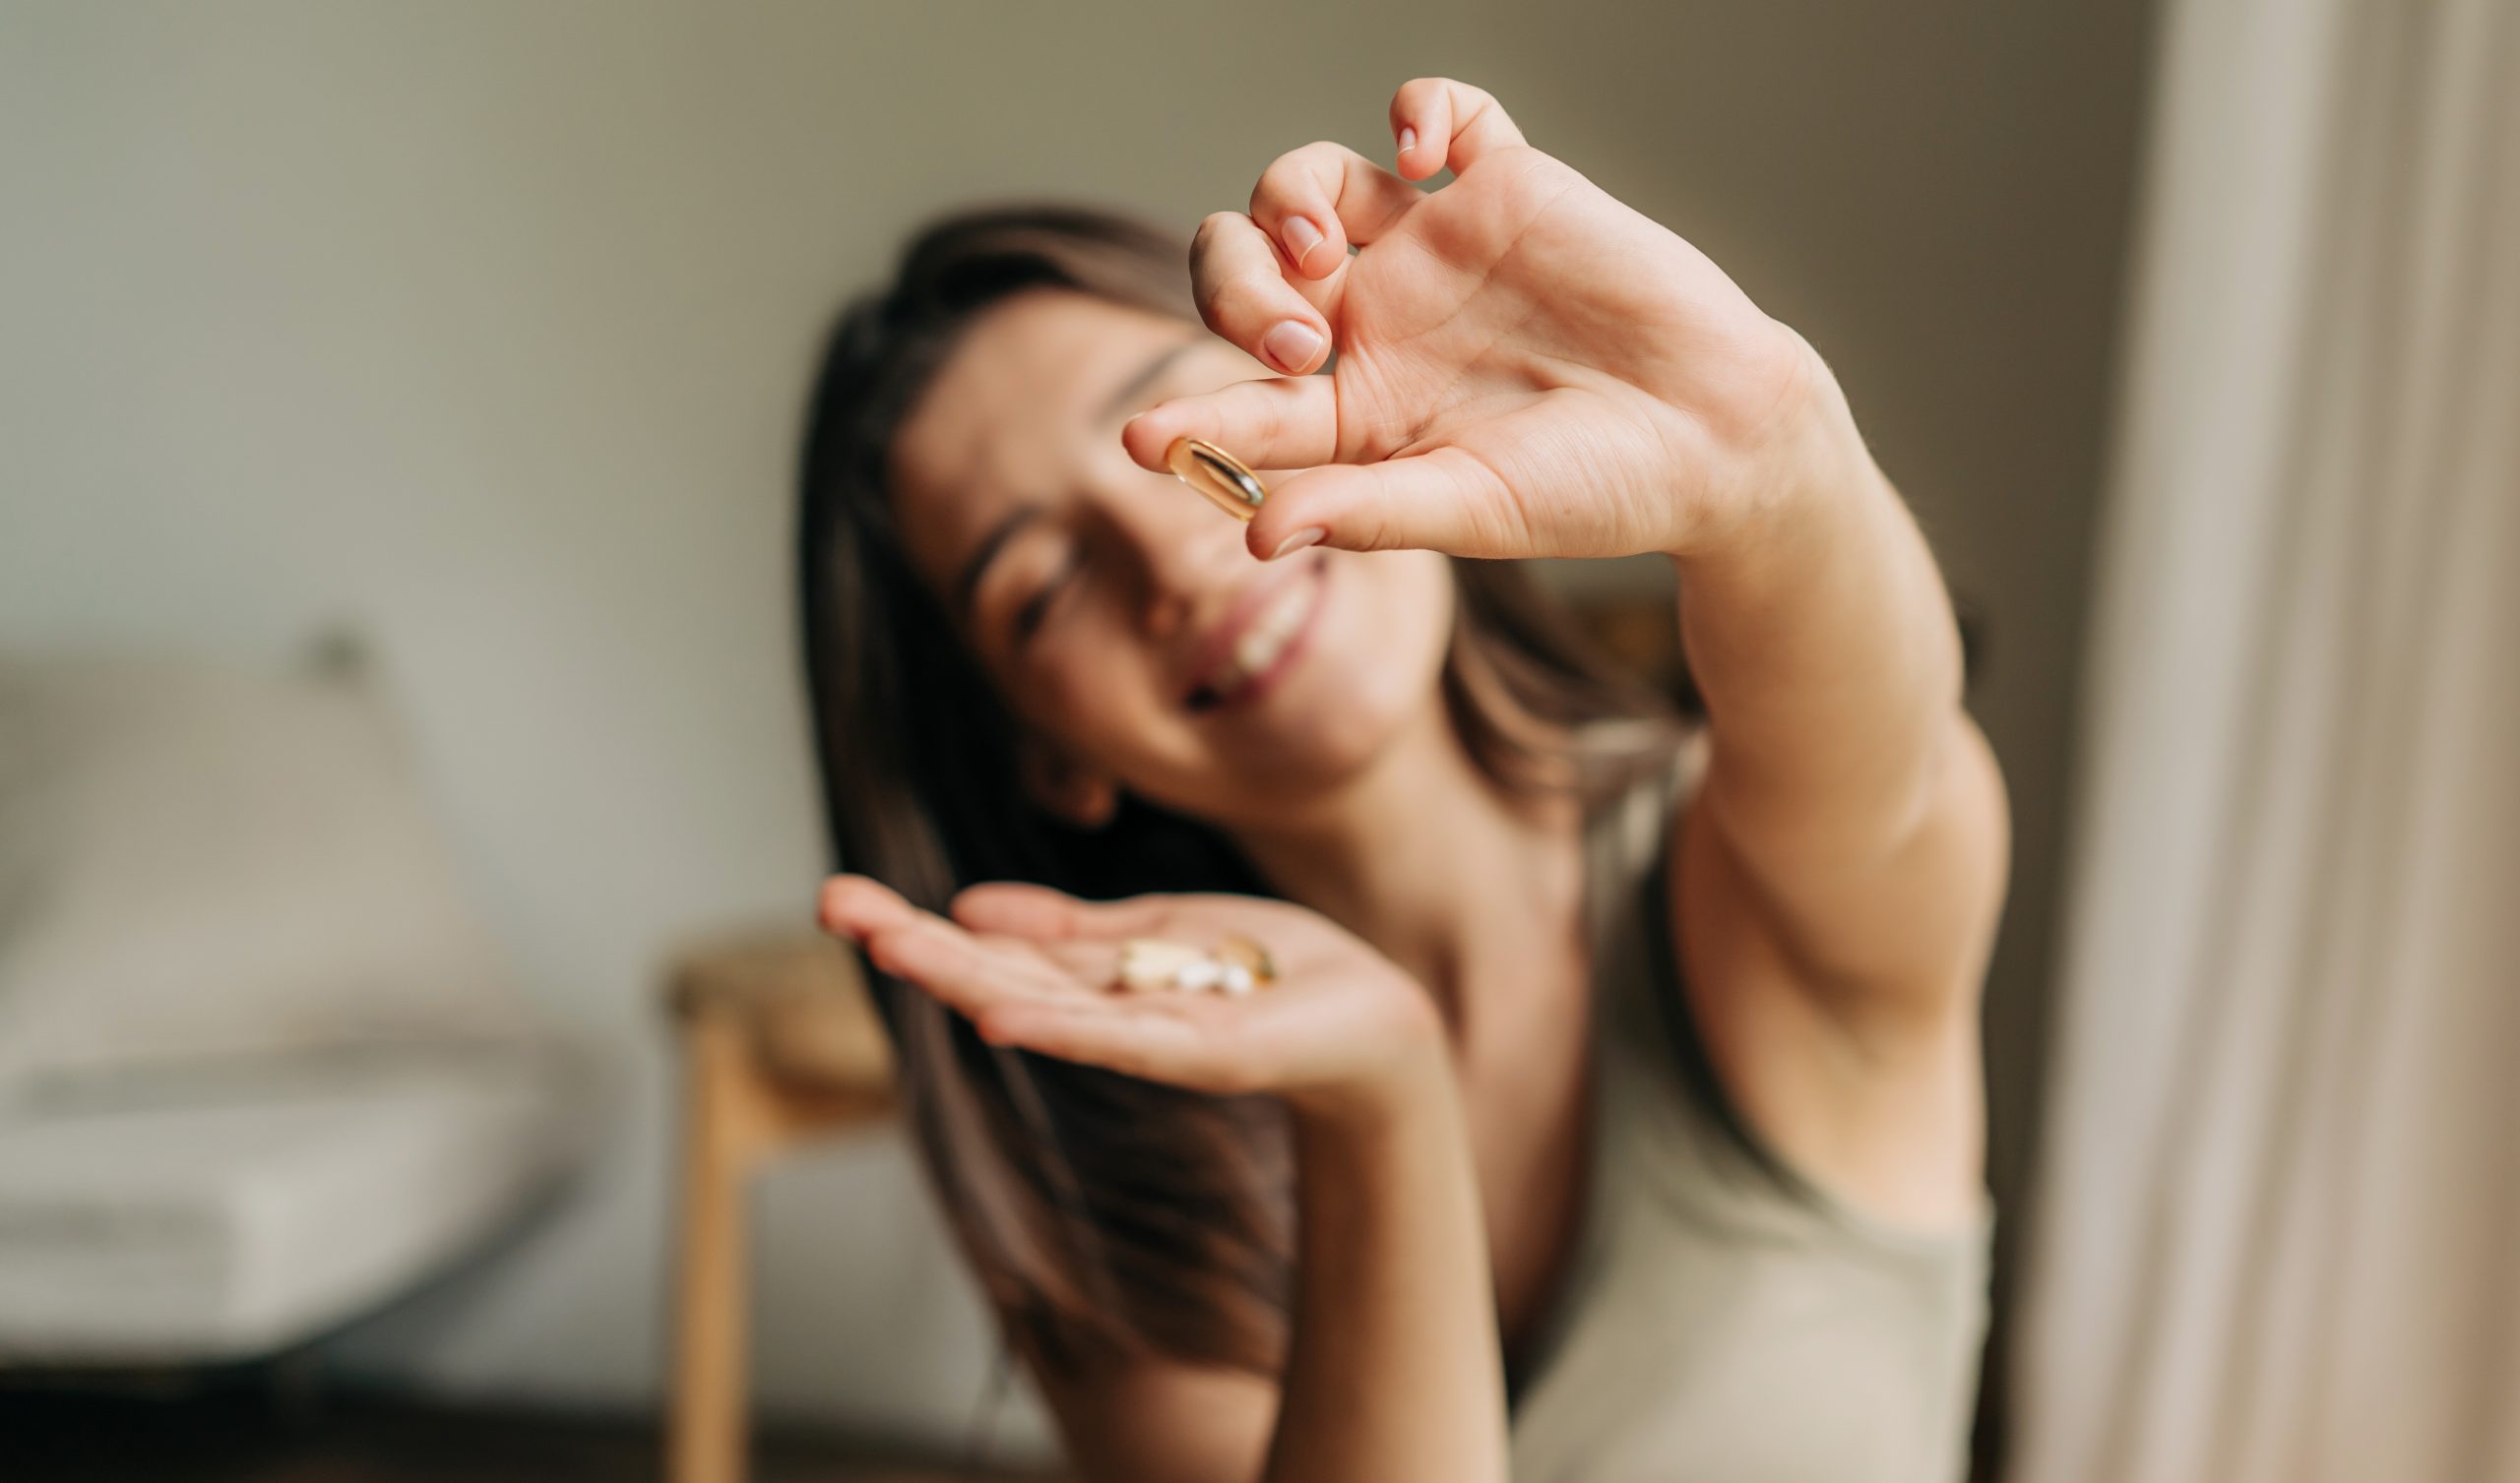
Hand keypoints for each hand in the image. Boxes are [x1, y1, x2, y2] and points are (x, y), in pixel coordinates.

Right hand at [818, 875, 1447, 1125]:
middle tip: (830, 905)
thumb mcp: (1161, 929)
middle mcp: (1106, 1011)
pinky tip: (997, 1011)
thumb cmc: (1274, 973)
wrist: (1375, 1020)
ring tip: (889, 945)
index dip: (916, 923)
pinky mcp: (1205, 1052)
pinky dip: (1058, 1025)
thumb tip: (970, 906)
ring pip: (1040, 1002)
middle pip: (994, 972)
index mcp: (1095, 978)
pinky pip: (1119, 1039)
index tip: (840, 896)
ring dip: (961, 975)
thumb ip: (1071, 927)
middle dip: (913, 942)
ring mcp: (1149, 1036)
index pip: (989, 947)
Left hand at [1122, 77, 1851, 563]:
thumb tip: (1254, 537)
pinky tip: (1426, 148)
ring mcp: (1434, 247)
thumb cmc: (1596, 490)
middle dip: (1234, 291)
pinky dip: (1420, 106)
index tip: (1140, 440)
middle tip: (1294, 341)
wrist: (1717, 438)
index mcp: (1354, 409)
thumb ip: (1364, 513)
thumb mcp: (1472, 510)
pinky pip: (1442, 114)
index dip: (1186, 418)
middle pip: (1247, 268)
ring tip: (1324, 252)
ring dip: (1285, 200)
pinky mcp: (1505, 186)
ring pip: (1309, 184)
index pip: (1244, 401)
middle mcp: (1376, 319)